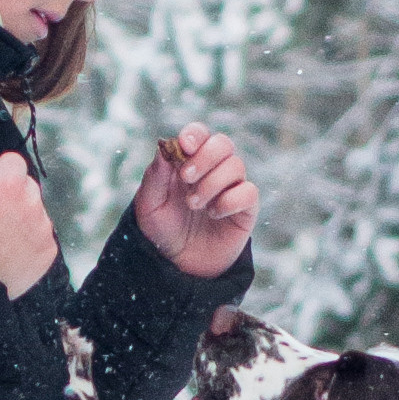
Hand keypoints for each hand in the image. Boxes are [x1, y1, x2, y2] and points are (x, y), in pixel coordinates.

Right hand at [0, 127, 58, 300]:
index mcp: (9, 183)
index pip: (12, 161)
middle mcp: (33, 203)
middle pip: (26, 185)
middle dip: (8, 195)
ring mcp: (43, 230)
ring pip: (34, 210)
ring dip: (19, 216)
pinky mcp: (48, 253)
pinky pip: (41, 235)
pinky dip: (27, 240)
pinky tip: (5, 251)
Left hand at [134, 123, 257, 278]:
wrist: (178, 265)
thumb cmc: (162, 231)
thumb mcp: (149, 204)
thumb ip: (155, 176)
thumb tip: (165, 147)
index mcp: (188, 162)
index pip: (199, 135)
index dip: (195, 135)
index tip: (185, 146)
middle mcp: (213, 170)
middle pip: (222, 144)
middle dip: (205, 157)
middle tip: (187, 178)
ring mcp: (231, 188)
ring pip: (236, 165)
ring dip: (212, 183)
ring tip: (194, 205)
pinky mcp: (245, 209)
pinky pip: (249, 192)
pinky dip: (230, 200)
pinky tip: (214, 214)